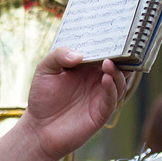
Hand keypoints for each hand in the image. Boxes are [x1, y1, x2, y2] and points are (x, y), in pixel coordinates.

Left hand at [0, 48, 120, 160]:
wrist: (38, 128)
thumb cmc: (42, 97)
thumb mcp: (45, 69)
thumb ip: (58, 56)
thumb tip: (79, 55)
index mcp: (86, 68)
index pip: (103, 52)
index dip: (110, 43)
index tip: (114, 32)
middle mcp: (96, 80)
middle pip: (117, 66)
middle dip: (121, 56)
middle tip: (122, 46)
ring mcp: (100, 96)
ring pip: (119, 82)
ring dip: (117, 71)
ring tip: (108, 62)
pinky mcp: (101, 112)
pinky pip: (112, 98)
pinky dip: (111, 87)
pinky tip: (105, 78)